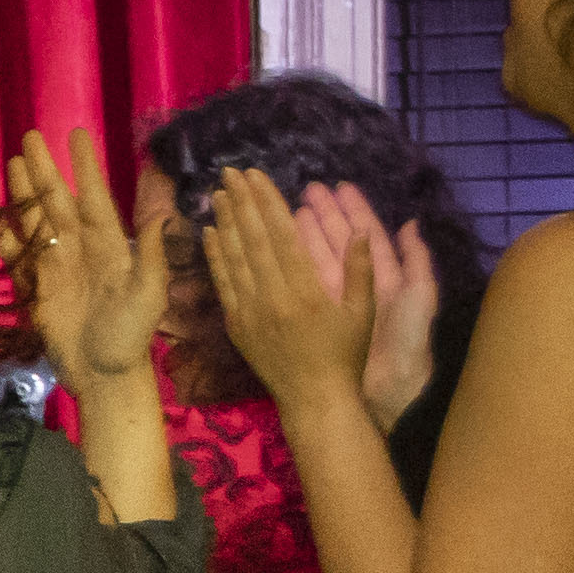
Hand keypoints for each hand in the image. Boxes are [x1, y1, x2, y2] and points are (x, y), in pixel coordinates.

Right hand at [0, 127, 168, 394]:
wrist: (103, 376)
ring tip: (12, 163)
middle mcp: (80, 250)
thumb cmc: (130, 337)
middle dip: (44, 170)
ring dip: (24, 195)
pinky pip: (17, 256)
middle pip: (57, 202)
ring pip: (36, 222)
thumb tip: (162, 215)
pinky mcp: (36, 290)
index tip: (76, 135)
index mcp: (109, 246)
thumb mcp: (149, 295)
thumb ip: (152, 256)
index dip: (84, 168)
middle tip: (30, 136)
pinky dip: (4, 236)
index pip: (93, 198)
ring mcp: (56, 268)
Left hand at [199, 166, 372, 412]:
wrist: (314, 400)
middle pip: (252, 239)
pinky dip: (215, 256)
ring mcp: (250, 312)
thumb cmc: (344, 356)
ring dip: (225, 222)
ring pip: (233, 258)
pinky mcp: (237, 326)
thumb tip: (360, 229)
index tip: (256, 175)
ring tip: (218, 193)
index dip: (266, 201)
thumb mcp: (363, 312)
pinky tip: (210, 233)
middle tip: (229, 172)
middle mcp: (272, 298)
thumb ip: (361, 269)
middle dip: (241, 202)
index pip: (281, 234)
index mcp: (305, 290)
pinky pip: (223, 285)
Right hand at [295, 181, 440, 429]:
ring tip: (288, 211)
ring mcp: (335, 301)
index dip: (352, 210)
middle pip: (337, 242)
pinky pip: (303, 286)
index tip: (337, 187)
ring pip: (317, 260)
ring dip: (303, 235)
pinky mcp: (318, 318)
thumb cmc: (408, 342)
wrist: (390, 389)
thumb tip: (411, 223)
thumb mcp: (420, 296)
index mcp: (383, 276)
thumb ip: (417, 259)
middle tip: (305, 190)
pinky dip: (292, 267)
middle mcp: (357, 285)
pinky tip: (278, 248)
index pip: (364, 235)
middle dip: (323, 215)